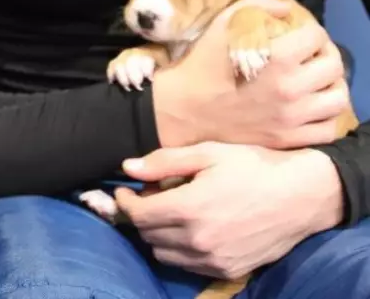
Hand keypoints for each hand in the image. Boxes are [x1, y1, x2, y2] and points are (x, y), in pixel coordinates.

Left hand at [113, 142, 345, 278]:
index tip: (124, 191)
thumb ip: (163, 162)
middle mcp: (198, 241)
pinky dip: (179, 250)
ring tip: (169, 212)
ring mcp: (214, 260)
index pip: (138, 215)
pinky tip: (189, 229)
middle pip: (147, 236)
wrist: (301, 195)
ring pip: (164, 254)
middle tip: (149, 197)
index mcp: (188, 209)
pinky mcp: (229, 270)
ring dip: (157, 235)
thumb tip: (127, 168)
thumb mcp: (207, 153)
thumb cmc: (252, 166)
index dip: (124, 202)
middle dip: (140, 216)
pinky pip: (188, 266)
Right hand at [151, 0, 349, 148]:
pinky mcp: (289, 138)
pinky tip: (312, 106)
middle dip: (325, 53)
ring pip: (338, 99)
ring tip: (316, 80)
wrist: (186, 108)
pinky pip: (327, 129)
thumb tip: (286, 8)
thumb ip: (256, 5)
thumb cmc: (203, 63)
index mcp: (277, 57)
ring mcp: (293, 117)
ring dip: (331, 85)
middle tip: (311, 53)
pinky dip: (326, 116)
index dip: (310, 29)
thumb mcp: (223, 24)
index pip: (316, 36)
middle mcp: (291, 88)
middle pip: (333, 66)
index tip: (300, 32)